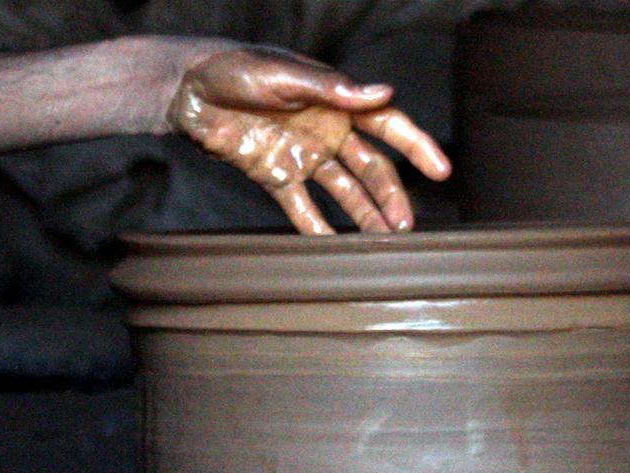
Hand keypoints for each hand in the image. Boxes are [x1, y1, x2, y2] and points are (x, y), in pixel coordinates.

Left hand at [166, 44, 451, 234]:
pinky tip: (335, 248)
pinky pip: (303, 207)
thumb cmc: (235, 68)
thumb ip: (332, 89)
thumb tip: (384, 93)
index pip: (386, 124)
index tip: (441, 170)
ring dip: (363, 215)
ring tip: (381, 243)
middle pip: (370, 168)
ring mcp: (304, 155)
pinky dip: (317, 227)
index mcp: (335, 101)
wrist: (187, 90)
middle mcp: (326, 130)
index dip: (416, 146)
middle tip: (405, 227)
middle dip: (390, 196)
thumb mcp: (284, 75)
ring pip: (344, 191)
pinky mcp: (278, 175)